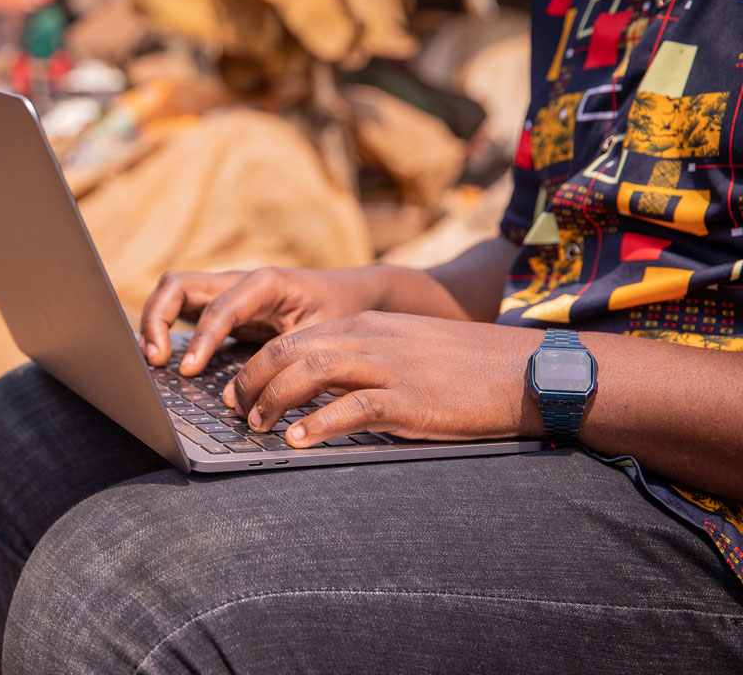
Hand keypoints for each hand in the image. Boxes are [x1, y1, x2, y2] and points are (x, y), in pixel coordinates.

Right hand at [139, 266, 411, 376]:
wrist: (349, 294)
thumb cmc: (336, 313)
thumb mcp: (317, 339)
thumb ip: (277, 364)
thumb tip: (232, 398)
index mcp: (264, 283)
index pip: (219, 308)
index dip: (201, 340)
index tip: (186, 370)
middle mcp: (237, 281)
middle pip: (178, 285)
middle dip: (157, 319)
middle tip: (155, 360)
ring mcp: (225, 291)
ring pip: (173, 292)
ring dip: (155, 321)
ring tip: (153, 360)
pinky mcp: (220, 306)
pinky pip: (182, 309)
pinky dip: (166, 327)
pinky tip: (164, 357)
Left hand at [224, 311, 545, 446]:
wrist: (528, 370)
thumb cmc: (467, 367)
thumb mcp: (406, 347)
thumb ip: (365, 357)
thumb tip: (320, 388)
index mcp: (367, 324)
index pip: (295, 338)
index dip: (258, 365)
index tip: (239, 392)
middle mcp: (372, 338)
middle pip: (291, 350)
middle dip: (254, 381)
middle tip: (237, 412)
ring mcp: (390, 366)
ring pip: (312, 372)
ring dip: (275, 401)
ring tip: (258, 428)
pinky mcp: (411, 398)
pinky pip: (352, 408)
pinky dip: (318, 425)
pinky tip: (298, 441)